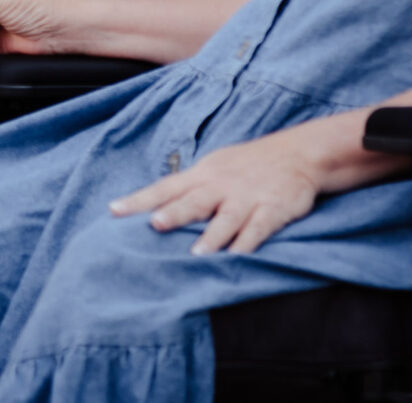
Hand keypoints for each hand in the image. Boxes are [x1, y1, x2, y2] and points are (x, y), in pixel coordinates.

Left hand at [108, 128, 325, 254]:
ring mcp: (247, 197)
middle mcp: (220, 185)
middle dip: (174, 213)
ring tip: (196, 255)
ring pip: (226, 218)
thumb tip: (154, 208)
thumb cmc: (247, 165)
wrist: (298, 154)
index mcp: (202, 175)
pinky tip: (237, 257)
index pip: (165, 187)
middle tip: (154, 225)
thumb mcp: (214, 168)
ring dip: (211, 236)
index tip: (113, 211)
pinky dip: (248, 243)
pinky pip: (259, 228)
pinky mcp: (273, 209)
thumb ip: (189, 188)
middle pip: (193, 200)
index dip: (139, 199)